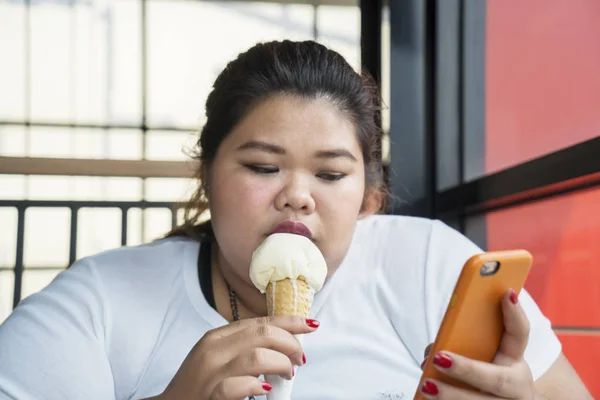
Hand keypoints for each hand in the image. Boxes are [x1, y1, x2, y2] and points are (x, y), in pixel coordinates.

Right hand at [159, 316, 318, 399]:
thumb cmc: (200, 383)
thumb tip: (282, 341)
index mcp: (217, 337)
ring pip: (256, 357)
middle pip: (263, 334)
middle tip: (298, 359)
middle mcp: (213, 351)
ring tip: (286, 374)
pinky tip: (265, 388)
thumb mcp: (218, 356)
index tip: (311, 325)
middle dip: (290, 344)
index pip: (260, 322)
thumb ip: (244, 345)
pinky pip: (236, 386)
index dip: (290, 322)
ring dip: (280, 364)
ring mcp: (211, 374)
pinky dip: (255, 385)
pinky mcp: (210, 396)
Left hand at [419, 289, 535, 398]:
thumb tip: (431, 353)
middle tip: (438, 358)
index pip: (520, 335)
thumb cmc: (492, 375)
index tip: (506, 293)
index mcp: (515, 362)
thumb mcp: (491, 359)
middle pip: (496, 379)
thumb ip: (467, 345)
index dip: (515, 315)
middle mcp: (517, 387)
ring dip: (451, 395)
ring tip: (427, 385)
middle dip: (466, 369)